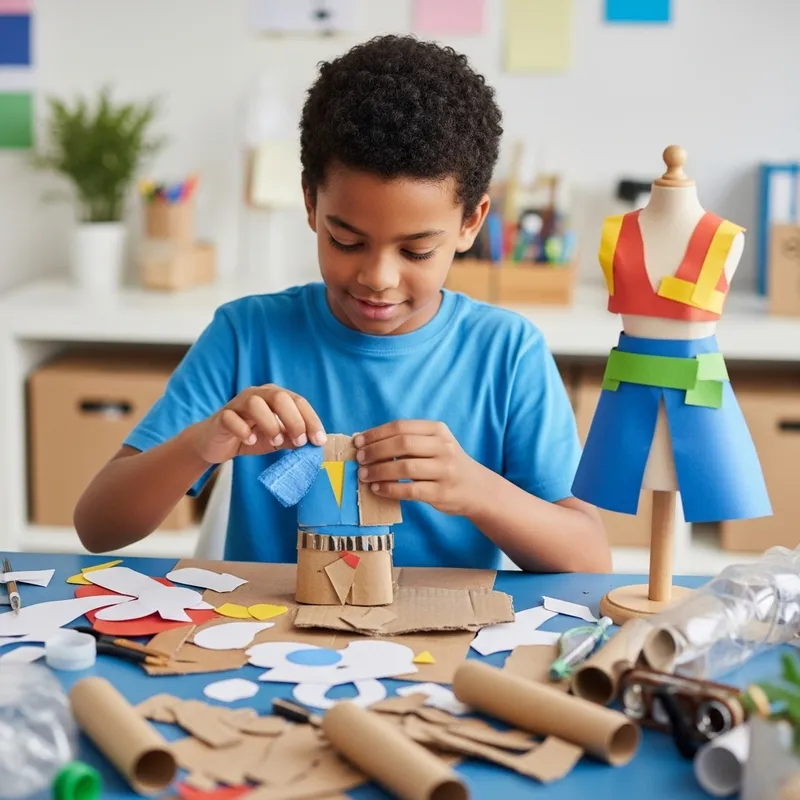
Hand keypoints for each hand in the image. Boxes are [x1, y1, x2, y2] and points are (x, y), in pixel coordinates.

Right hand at [190, 385, 326, 464]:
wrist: (217, 442)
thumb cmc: (252, 436)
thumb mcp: (277, 439)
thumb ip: (294, 438)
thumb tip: (314, 444)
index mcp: (275, 396)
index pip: (298, 401)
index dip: (311, 420)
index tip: (319, 440)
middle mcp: (258, 395)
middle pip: (279, 397)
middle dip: (294, 420)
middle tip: (299, 441)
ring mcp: (238, 403)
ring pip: (255, 404)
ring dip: (269, 424)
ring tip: (275, 441)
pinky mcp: (222, 416)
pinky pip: (231, 418)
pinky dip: (243, 430)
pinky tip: (250, 441)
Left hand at [354, 420, 485, 515]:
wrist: (477, 489)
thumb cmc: (447, 464)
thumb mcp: (435, 444)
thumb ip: (409, 441)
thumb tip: (368, 443)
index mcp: (438, 430)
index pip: (401, 426)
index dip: (376, 434)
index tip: (358, 442)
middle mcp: (443, 447)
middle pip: (402, 444)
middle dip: (375, 451)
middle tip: (359, 459)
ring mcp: (444, 470)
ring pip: (404, 467)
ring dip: (379, 471)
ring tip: (364, 475)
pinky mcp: (441, 492)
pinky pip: (410, 490)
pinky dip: (389, 489)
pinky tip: (377, 489)